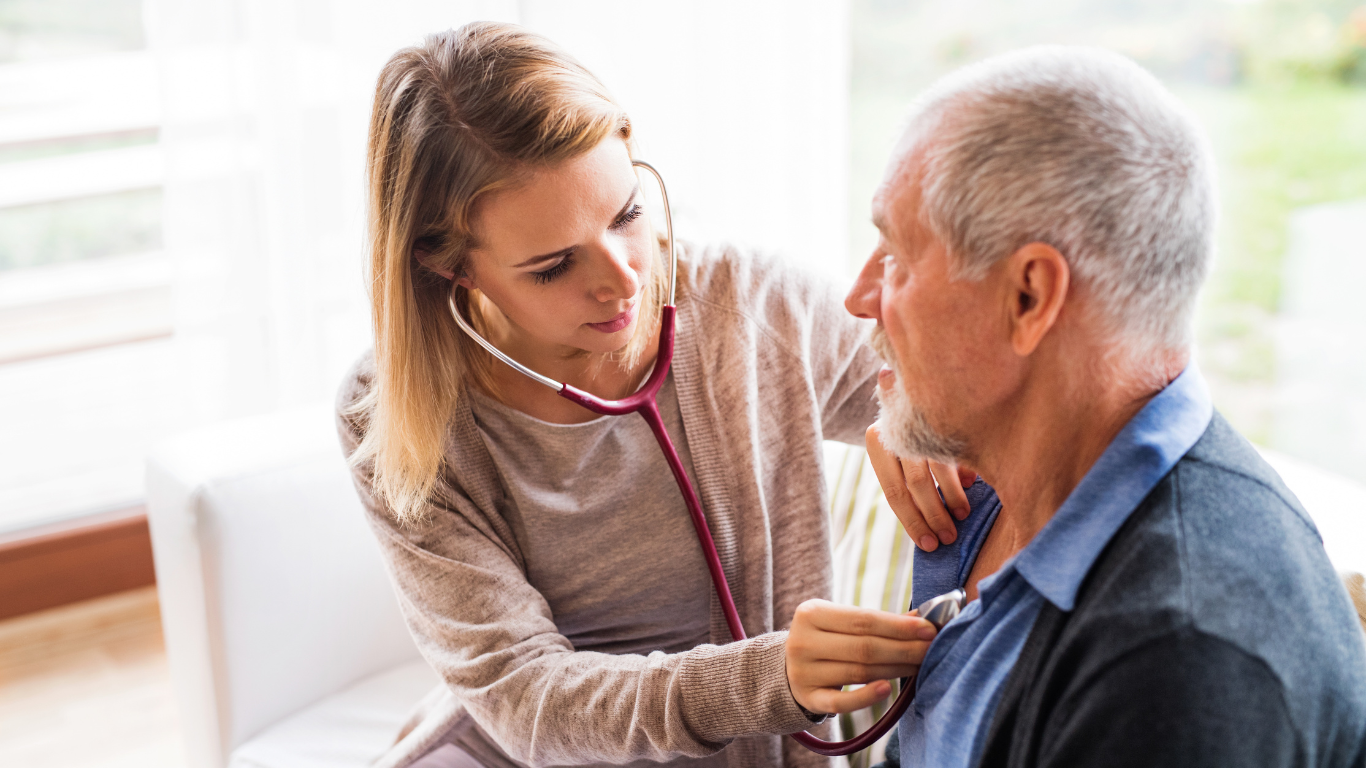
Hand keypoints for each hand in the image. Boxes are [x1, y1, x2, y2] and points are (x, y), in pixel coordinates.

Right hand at [785, 599, 937, 714]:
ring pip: (858, 672)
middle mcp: (802, 642)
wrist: (787, 666)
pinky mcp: (808, 698)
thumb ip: (877, 621)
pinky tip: (888, 689)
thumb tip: (922, 619)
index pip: (863, 620)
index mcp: (811, 613)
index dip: (898, 626)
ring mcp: (803, 672)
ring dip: (895, 669)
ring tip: (919, 665)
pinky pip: (841, 702)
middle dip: (903, 648)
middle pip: (863, 647)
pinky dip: (866, 696)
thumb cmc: (825, 639)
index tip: (929, 629)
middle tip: (931, 649)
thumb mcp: (841, 622)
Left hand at [865, 421, 977, 551]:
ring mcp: (920, 420)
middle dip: (934, 515)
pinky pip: (957, 450)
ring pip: (939, 468)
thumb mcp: (895, 452)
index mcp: (876, 442)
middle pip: (916, 483)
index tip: (928, 545)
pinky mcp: (943, 413)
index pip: (893, 491)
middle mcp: (895, 430)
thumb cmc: (902, 431)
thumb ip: (905, 482)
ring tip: (961, 516)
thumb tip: (927, 527)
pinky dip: (965, 471)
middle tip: (948, 538)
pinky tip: (971, 484)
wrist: (910, 385)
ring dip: (953, 497)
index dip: (912, 521)